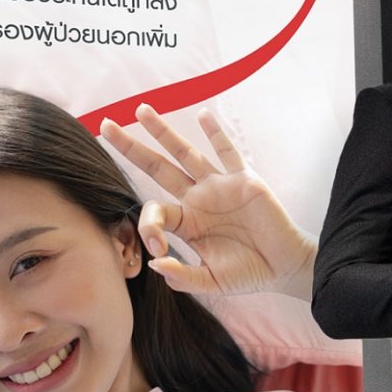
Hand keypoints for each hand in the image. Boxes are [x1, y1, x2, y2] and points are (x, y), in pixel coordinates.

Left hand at [101, 103, 315, 298]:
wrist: (285, 266)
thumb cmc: (249, 273)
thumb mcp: (212, 282)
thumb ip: (183, 276)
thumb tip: (156, 265)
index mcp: (186, 222)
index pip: (155, 211)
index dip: (147, 226)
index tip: (158, 250)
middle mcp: (198, 199)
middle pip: (157, 167)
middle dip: (131, 148)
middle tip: (106, 126)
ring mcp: (219, 186)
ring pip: (186, 153)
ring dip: (163, 132)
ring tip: (142, 109)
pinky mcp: (244, 181)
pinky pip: (227, 153)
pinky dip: (216, 134)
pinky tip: (202, 115)